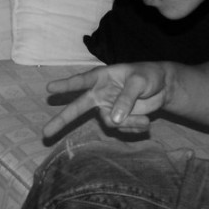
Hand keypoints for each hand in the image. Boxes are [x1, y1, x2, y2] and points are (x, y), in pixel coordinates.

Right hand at [44, 62, 169, 136]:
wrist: (162, 87)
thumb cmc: (148, 76)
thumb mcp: (139, 81)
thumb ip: (126, 98)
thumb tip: (114, 119)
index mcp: (102, 77)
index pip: (82, 81)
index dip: (67, 85)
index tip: (50, 88)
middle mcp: (100, 94)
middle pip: (78, 108)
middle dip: (63, 120)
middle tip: (45, 133)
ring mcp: (107, 108)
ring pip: (110, 123)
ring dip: (128, 123)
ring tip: (145, 121)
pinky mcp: (117, 119)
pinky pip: (120, 129)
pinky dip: (134, 128)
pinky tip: (145, 123)